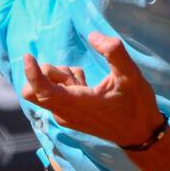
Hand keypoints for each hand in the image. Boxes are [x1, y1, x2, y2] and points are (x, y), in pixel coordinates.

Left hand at [20, 32, 164, 147]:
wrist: (140, 134)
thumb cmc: (136, 105)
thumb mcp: (131, 74)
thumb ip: (113, 52)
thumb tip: (93, 36)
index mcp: (78, 103)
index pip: (42, 91)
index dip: (32, 74)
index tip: (28, 56)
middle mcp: (65, 113)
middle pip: (33, 92)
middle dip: (46, 75)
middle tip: (73, 73)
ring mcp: (65, 117)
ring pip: (46, 91)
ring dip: (60, 78)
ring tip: (86, 81)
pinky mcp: (69, 117)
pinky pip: (56, 95)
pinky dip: (65, 84)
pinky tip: (85, 85)